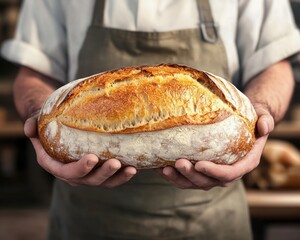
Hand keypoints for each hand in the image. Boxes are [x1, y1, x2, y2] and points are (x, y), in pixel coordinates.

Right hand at [24, 116, 136, 186]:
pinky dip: (122, 175)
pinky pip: (112, 177)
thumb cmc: (50, 123)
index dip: (79, 168)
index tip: (92, 158)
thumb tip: (30, 128)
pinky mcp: (99, 171)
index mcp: (54, 165)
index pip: (66, 171)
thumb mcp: (39, 121)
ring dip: (117, 178)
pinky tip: (135, 167)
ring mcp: (87, 175)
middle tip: (115, 162)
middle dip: (103, 173)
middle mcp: (71, 174)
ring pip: (103, 182)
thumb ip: (33, 124)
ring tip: (131, 169)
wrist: (60, 128)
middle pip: (88, 180)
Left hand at [156, 104, 273, 189]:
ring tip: (164, 169)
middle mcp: (227, 173)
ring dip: (179, 178)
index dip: (216, 172)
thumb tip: (264, 126)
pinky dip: (173, 175)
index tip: (201, 165)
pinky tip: (159, 167)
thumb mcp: (261, 117)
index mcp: (244, 163)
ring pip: (194, 183)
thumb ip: (265, 121)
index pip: (231, 173)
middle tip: (179, 163)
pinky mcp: (200, 171)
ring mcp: (212, 174)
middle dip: (193, 175)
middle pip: (209, 181)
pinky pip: (185, 177)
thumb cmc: (250, 120)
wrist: (241, 126)